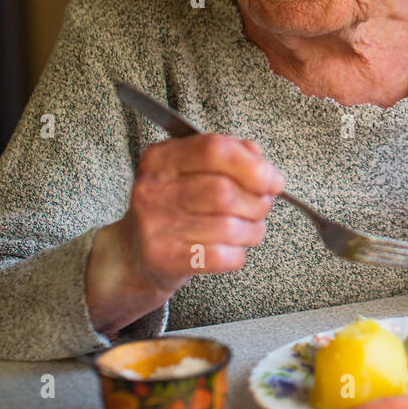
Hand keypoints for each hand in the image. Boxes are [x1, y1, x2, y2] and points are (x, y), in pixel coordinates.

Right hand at [86, 134, 284, 332]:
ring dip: (253, 230)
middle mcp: (154, 189)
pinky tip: (233, 249)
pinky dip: (238, 254)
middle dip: (257, 202)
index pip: (214, 150)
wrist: (134, 253)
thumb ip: (228, 155)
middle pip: (224, 191)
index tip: (274, 180)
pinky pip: (222, 256)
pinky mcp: (164, 258)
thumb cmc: (174, 207)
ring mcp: (156, 225)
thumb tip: (258, 157)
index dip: (252, 165)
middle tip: (261, 208)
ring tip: (250, 230)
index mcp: (162, 158)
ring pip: (228, 226)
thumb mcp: (192, 170)